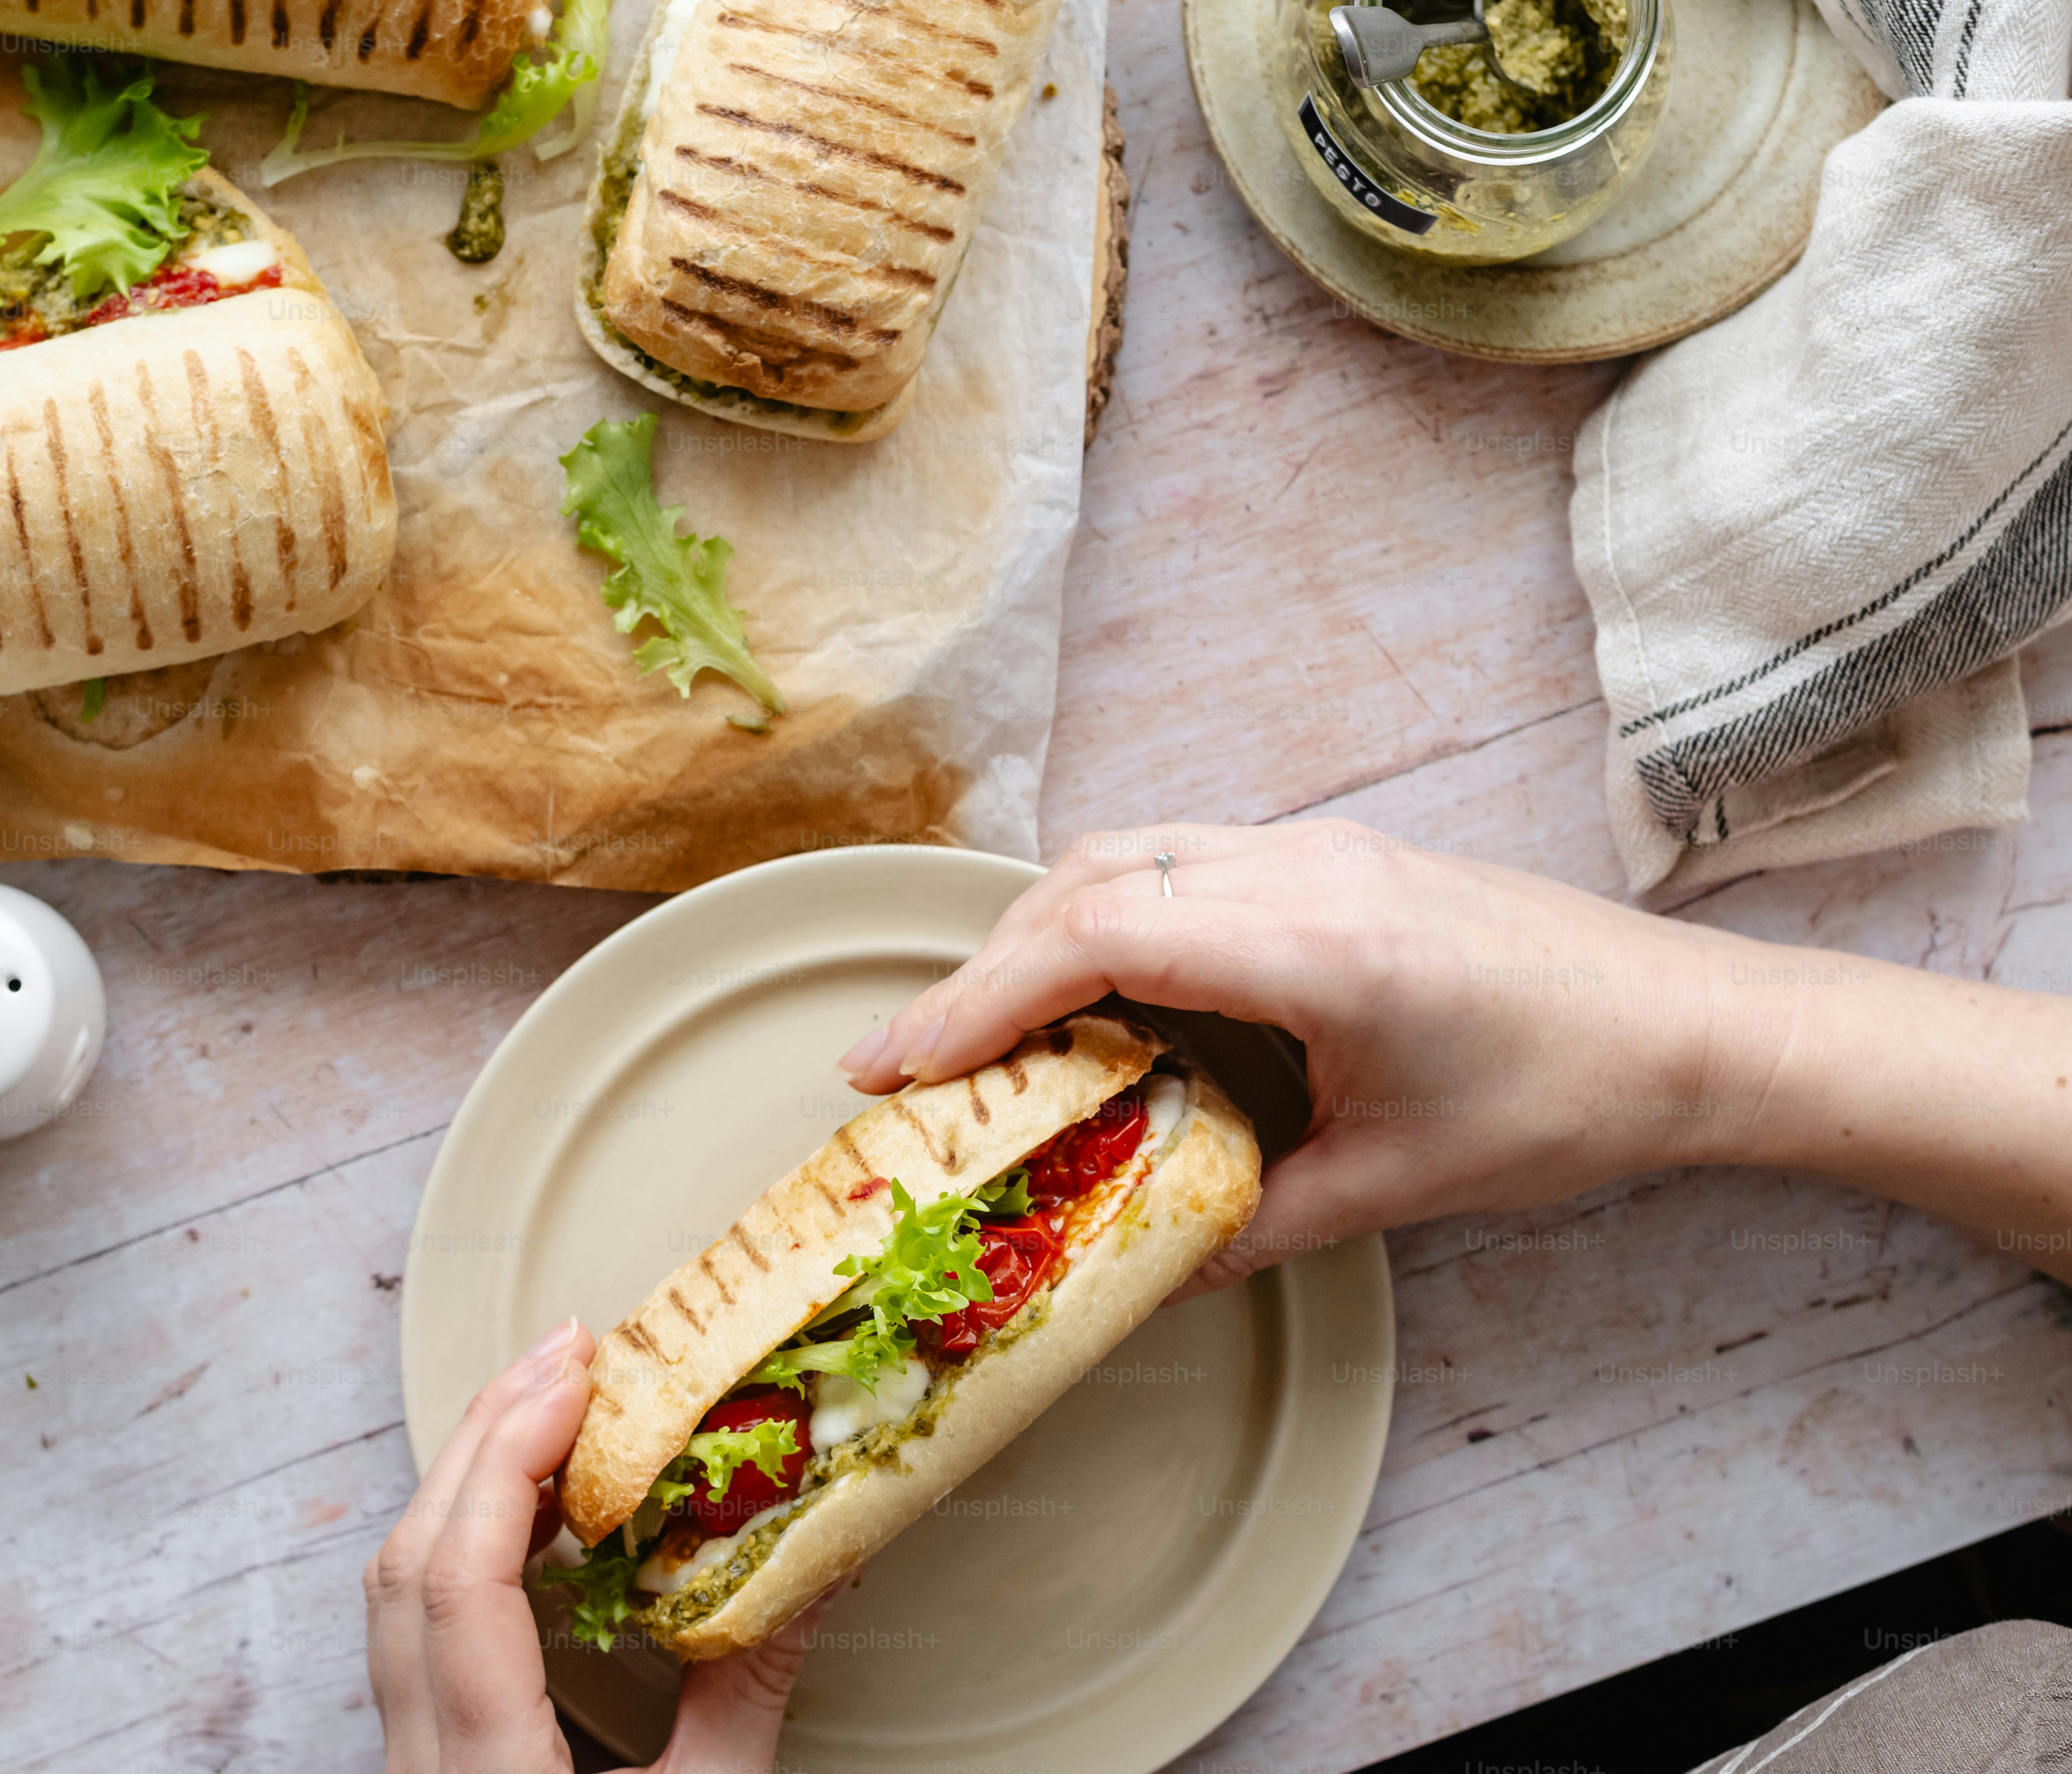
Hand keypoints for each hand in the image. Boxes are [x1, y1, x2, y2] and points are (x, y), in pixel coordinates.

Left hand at [367, 1319, 829, 1772]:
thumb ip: (747, 1692)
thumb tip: (814, 1571)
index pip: (458, 1587)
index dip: (506, 1463)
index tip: (574, 1382)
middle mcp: (425, 1762)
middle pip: (410, 1566)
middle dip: (486, 1439)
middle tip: (569, 1356)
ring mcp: (413, 1759)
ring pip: (399, 1588)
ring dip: (471, 1480)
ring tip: (554, 1406)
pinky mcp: (427, 1755)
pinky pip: (417, 1622)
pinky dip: (467, 1537)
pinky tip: (532, 1508)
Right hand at [835, 821, 1740, 1294]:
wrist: (1695, 1027)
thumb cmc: (1566, 1098)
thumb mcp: (1395, 1184)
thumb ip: (1249, 1223)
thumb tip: (1139, 1274)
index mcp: (1315, 943)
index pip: (1095, 937)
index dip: (976, 999)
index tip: (898, 1065)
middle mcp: (1304, 870)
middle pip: (1087, 881)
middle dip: (978, 969)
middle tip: (904, 1061)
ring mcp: (1322, 850)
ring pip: (1127, 857)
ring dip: (1036, 934)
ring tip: (979, 1031)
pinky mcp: (1337, 858)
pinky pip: (1181, 862)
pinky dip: (1104, 918)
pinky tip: (1090, 992)